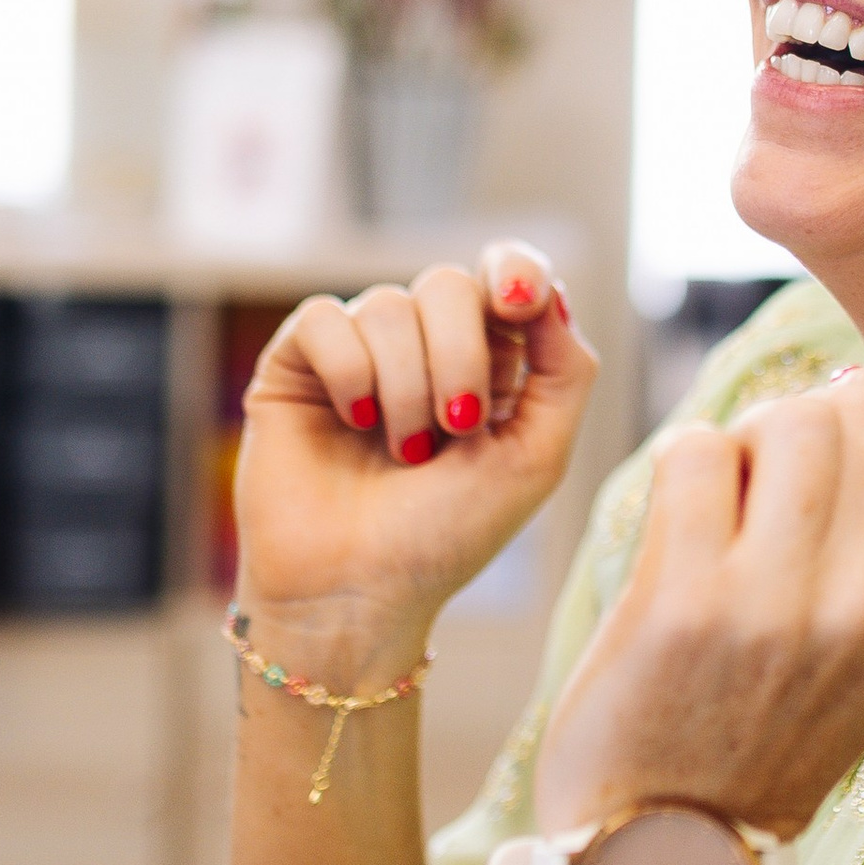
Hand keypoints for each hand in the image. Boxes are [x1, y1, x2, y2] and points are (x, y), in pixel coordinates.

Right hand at [232, 241, 596, 675]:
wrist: (357, 593)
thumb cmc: (448, 536)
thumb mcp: (536, 459)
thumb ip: (565, 371)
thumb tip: (551, 287)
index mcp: (490, 361)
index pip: (507, 275)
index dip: (515, 270)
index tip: (519, 300)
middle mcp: (424, 346)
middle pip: (450, 285)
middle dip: (460, 356)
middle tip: (457, 427)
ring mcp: (360, 351)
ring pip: (388, 304)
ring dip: (407, 386)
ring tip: (403, 453)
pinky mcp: (298, 363)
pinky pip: (325, 318)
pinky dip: (350, 372)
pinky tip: (354, 423)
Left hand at [536, 366, 863, 841]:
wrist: (670, 854)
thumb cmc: (763, 734)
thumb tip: (859, 392)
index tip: (826, 445)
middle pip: (848, 412)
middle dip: (796, 422)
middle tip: (760, 481)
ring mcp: (778, 603)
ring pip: (781, 420)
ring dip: (740, 441)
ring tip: (720, 504)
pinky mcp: (685, 602)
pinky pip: (694, 451)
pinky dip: (680, 466)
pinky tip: (675, 528)